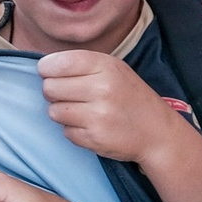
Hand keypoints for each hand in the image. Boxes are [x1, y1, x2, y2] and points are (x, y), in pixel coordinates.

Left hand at [38, 51, 189, 163]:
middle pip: (49, 88)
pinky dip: (73, 130)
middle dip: (54, 92)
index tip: (53, 74)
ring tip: (82, 111)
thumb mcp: (113, 69)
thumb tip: (44, 67)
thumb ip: (82, 64)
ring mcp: (98, 115)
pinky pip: (65, 132)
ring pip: (54, 111)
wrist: (157, 131)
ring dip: (62, 112)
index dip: (47, 70)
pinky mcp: (94, 138)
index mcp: (105, 66)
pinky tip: (90, 126)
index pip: (55, 64)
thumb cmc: (130, 96)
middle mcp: (101, 89)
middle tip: (70, 95)